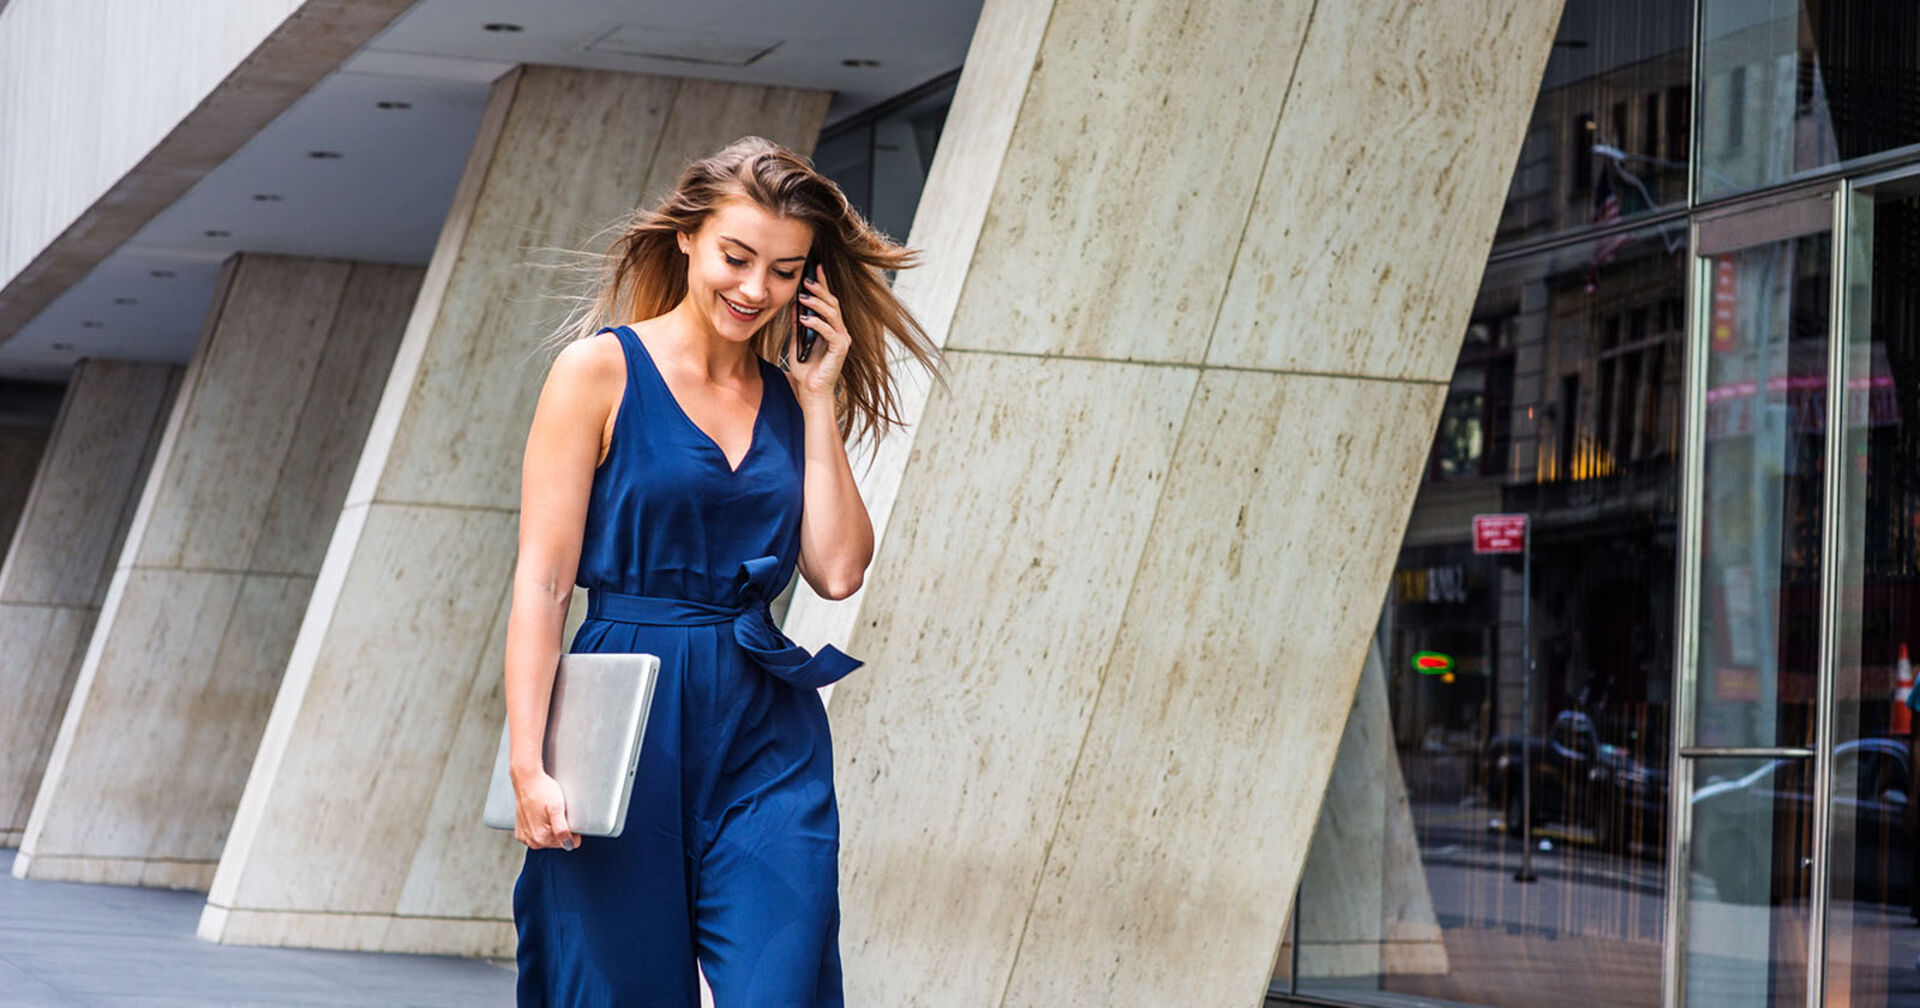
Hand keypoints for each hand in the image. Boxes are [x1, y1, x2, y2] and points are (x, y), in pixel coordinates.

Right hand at [513, 770, 579, 850]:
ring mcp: (525, 836)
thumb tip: (569, 845)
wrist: (526, 780)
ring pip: (547, 838)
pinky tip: (540, 814)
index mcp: (541, 838)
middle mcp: (531, 840)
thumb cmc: (542, 790)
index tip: (565, 816)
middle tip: (555, 812)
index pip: (568, 843)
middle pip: (557, 842)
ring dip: (550, 827)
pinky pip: (536, 834)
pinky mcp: (520, 831)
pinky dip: (540, 826)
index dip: (571, 830)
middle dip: (559, 828)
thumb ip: (562, 829)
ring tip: (547, 812)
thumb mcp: (557, 808)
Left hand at [789, 268, 848, 407]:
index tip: (815, 268)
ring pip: (833, 315)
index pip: (828, 301)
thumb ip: (797, 325)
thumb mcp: (796, 342)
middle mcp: (840, 331)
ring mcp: (842, 340)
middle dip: (820, 289)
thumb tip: (793, 306)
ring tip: (803, 297)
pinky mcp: (840, 349)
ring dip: (818, 304)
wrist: (812, 392)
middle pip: (832, 304)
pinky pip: (830, 332)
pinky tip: (805, 319)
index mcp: (831, 328)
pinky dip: (817, 324)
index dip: (823, 284)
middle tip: (807, 279)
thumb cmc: (806, 370)